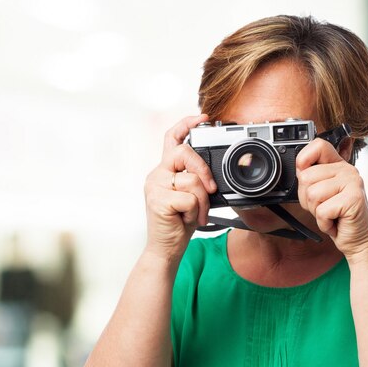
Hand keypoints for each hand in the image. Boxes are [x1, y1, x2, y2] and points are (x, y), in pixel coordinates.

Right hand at [143, 115, 216, 260]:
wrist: (166, 249)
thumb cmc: (180, 223)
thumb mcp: (192, 197)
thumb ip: (196, 181)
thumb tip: (212, 174)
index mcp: (165, 171)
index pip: (172, 139)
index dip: (186, 124)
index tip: (202, 117)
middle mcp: (156, 175)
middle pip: (184, 153)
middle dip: (203, 171)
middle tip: (211, 190)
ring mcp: (155, 187)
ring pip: (192, 180)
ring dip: (202, 201)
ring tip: (195, 214)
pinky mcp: (157, 200)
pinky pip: (190, 198)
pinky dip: (195, 212)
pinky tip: (186, 220)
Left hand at [296, 138, 367, 259]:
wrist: (359, 241)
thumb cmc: (339, 218)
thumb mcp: (322, 195)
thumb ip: (312, 179)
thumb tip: (299, 169)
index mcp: (339, 166)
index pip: (318, 145)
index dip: (304, 159)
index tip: (304, 175)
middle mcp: (348, 170)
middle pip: (306, 177)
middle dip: (307, 199)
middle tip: (324, 207)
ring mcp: (353, 183)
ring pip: (312, 194)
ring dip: (316, 212)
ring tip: (331, 215)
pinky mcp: (354, 199)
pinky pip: (322, 210)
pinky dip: (324, 223)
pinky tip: (336, 222)